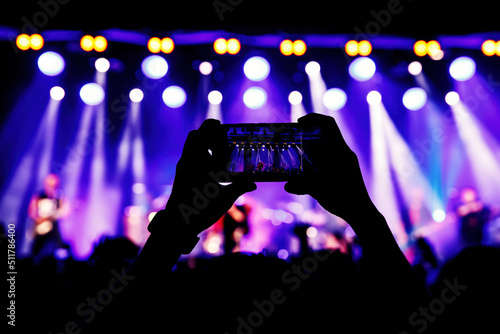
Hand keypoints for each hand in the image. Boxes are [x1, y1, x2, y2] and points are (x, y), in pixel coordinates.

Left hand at [164, 119, 256, 235]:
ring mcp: (183, 165)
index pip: (212, 138)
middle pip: (198, 134)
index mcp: (204, 162)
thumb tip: (253, 181)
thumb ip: (239, 187)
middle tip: (223, 134)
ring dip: (203, 141)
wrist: (177, 223)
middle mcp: (192, 160)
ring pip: (192, 143)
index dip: (220, 131)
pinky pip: (189, 154)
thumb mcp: (225, 199)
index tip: (229, 129)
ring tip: (217, 149)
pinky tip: (210, 165)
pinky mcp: (180, 173)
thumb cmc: (202, 210)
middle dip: (210, 131)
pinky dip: (199, 152)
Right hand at [285, 114, 374, 222]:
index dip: (313, 118)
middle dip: (309, 133)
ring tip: (298, 154)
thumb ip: (301, 186)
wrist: (361, 213)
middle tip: (294, 138)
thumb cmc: (343, 199)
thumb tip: (286, 185)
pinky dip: (317, 158)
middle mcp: (344, 153)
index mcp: (340, 151)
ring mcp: (346, 161)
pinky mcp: (346, 169)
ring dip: (313, 146)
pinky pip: (330, 156)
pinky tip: (307, 169)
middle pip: (326, 133)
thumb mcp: (319, 191)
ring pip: (327, 146)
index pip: (328, 124)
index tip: (299, 123)